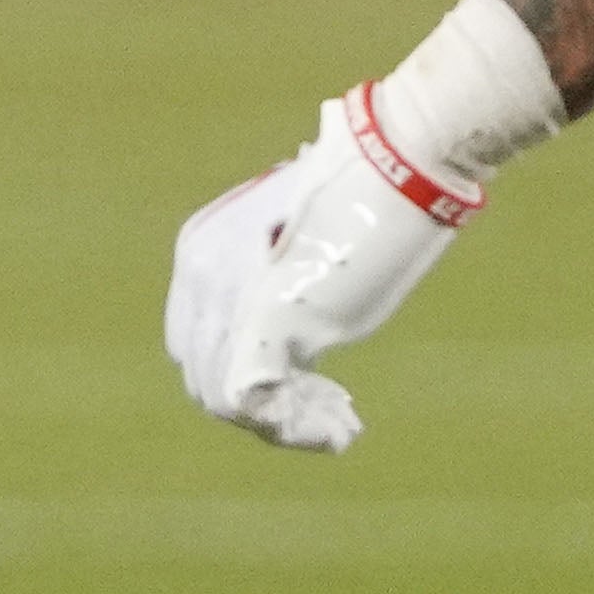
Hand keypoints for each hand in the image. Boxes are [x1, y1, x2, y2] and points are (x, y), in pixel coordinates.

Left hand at [167, 89, 470, 451]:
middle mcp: (202, 271)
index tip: (316, 387)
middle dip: (266, 409)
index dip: (248, 377)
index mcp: (204, 250)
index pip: (197, 344)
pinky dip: (294, 427)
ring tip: (340, 425)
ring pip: (221, 398)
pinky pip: (250, 398)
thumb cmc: (368, 200)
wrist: (396, 164)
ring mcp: (225, 292)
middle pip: (203, 375)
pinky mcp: (262, 313)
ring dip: (284, 424)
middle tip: (335, 412)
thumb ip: (284, 297)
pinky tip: (338, 429)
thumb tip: (292, 353)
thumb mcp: (308, 253)